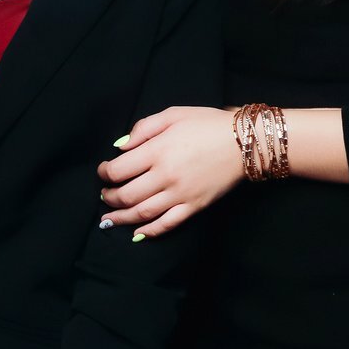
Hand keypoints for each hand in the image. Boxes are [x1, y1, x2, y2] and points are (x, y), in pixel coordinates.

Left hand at [98, 105, 244, 236]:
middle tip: (104, 195)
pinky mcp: (194, 207)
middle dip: (109, 197)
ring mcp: (180, 194)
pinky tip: (136, 233)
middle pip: (126, 195)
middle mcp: (166, 176)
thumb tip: (120, 147)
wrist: (245, 141)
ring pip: (142, 213)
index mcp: (157, 151)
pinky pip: (167, 224)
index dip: (104, 173)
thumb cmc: (207, 124)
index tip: (103, 171)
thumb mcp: (173, 115)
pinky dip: (149, 231)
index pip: (118, 170)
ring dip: (121, 217)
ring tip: (109, 218)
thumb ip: (143, 129)